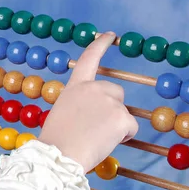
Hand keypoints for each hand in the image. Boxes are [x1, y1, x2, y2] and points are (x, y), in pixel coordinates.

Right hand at [38, 32, 138, 172]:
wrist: (59, 155)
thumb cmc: (57, 141)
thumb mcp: (64, 112)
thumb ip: (80, 104)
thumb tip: (98, 113)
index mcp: (76, 86)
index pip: (89, 58)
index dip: (100, 45)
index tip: (110, 34)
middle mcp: (93, 87)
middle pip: (116, 92)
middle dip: (113, 108)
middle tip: (95, 128)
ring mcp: (109, 101)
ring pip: (124, 112)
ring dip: (116, 125)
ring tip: (95, 137)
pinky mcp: (122, 116)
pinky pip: (131, 128)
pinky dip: (123, 137)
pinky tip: (105, 142)